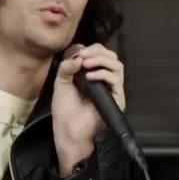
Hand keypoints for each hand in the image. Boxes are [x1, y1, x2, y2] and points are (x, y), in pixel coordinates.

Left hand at [53, 44, 124, 172]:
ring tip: (86, 65)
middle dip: (97, 53)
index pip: (102, 54)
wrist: (68, 130)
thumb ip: (67, 66)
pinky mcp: (117, 99)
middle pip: (112, 57)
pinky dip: (103, 74)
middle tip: (83, 57)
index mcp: (94, 75)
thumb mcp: (61, 82)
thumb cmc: (65, 109)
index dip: (93, 49)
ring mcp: (112, 90)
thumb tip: (79, 56)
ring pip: (117, 66)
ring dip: (101, 60)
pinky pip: (116, 80)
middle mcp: (106, 81)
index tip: (79, 53)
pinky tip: (89, 76)